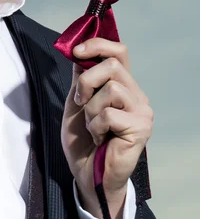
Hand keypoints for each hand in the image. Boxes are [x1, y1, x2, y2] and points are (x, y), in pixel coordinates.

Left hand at [61, 38, 153, 218]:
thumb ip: (81, 77)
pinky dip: (96, 126)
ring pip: (111, 88)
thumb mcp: (77, 101)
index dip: (98, 45)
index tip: (76, 51)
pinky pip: (110, 113)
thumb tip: (79, 51)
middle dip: (87, 82)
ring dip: (91, 110)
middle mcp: (136, 94)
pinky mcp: (141, 128)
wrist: (87, 173)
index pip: (119, 51)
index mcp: (122, 84)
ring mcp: (141, 110)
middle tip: (80, 103)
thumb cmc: (83, 139)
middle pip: (112, 65)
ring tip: (94, 127)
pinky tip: (100, 138)